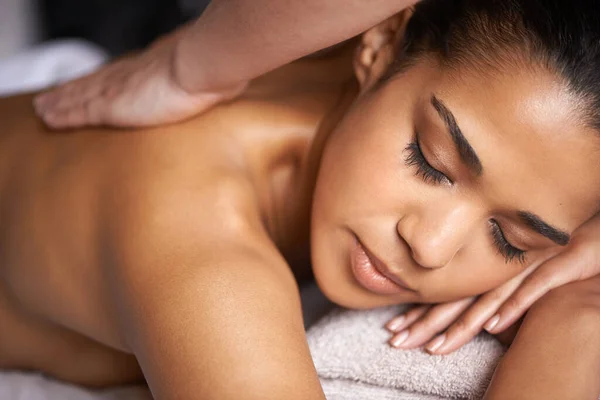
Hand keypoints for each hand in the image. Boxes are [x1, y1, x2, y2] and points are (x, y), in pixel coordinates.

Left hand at [34, 29, 246, 128]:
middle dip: (73, 90)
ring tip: (44, 108)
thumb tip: (219, 86)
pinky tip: (48, 117)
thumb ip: (200, 81)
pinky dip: (62, 113)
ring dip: (60, 101)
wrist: (202, 66)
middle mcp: (129, 75)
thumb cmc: (208, 70)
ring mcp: (117, 88)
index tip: (90, 85)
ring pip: (79, 95)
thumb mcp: (203, 76)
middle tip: (54, 98)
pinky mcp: (111, 105)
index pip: (117, 76)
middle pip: (92, 83)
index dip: (101, 82)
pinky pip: (79, 110)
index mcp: (149, 69)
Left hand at [386, 212, 599, 353]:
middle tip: (397, 340)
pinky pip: (532, 289)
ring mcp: (526, 267)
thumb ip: (495, 298)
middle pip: (457, 301)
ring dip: (460, 326)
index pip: (447, 296)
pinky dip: (513, 307)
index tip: (394, 329)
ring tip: (434, 347)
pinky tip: (493, 328)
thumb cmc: (552, 255)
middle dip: (424, 323)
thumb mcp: (517, 277)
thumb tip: (480, 326)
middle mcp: (499, 269)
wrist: (593, 231)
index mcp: (486, 271)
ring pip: (486, 300)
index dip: (420, 313)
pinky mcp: (556, 266)